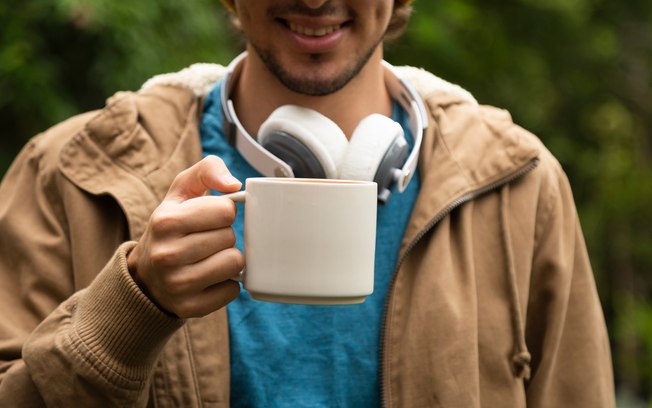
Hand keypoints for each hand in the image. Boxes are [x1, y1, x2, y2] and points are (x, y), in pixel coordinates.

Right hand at [127, 155, 243, 317]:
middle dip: (223, 236)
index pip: (226, 211)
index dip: (222, 212)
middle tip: (204, 241)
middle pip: (230, 238)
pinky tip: (208, 278)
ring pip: (234, 264)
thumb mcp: (180, 192)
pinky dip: (226, 283)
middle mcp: (167, 254)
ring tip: (208, 258)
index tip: (208, 219)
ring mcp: (177, 285)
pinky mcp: (190, 308)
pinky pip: (232, 290)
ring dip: (227, 260)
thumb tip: (234, 185)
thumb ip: (207, 171)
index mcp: (165, 221)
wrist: (145, 277)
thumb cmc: (171, 228)